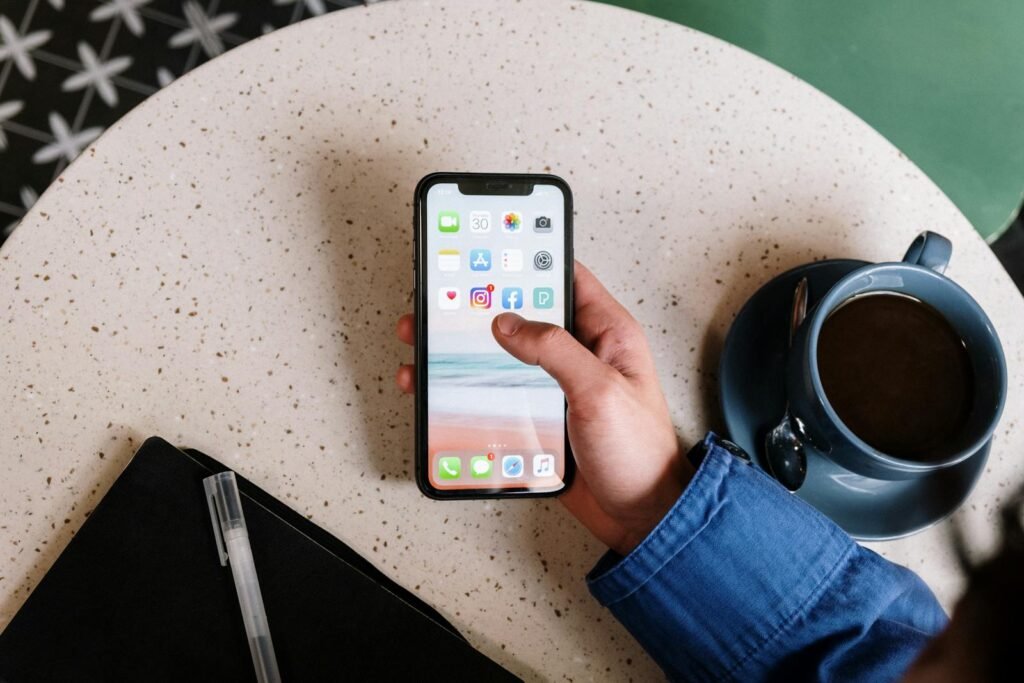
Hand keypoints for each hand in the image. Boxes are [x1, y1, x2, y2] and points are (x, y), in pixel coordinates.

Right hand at [396, 262, 691, 554]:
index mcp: (606, 333)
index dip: (528, 260)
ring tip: (424, 345)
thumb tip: (509, 322)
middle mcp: (578, 354)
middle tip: (439, 301)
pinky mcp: (538, 418)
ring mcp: (555, 387)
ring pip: (501, 357)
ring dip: (463, 352)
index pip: (564, 278)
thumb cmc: (640, 454)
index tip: (489, 251)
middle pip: (521, 317)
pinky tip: (440, 393)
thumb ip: (555, 351)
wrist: (641, 517)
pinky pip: (496, 395)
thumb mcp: (601, 391)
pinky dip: (466, 392)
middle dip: (479, 308)